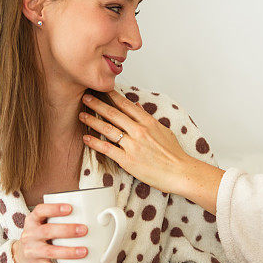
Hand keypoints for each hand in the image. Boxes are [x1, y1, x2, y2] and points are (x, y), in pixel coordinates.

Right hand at [11, 203, 87, 262]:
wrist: (22, 259)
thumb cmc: (40, 238)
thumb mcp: (42, 225)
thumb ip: (58, 220)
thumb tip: (89, 214)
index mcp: (32, 221)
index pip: (40, 211)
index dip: (54, 209)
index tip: (70, 208)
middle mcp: (30, 235)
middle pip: (47, 231)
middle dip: (67, 230)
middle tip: (84, 230)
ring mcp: (32, 251)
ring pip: (50, 251)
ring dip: (69, 251)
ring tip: (84, 251)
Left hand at [79, 91, 193, 195]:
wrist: (180, 172)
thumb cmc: (174, 154)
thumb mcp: (163, 130)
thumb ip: (148, 118)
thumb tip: (137, 106)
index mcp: (148, 122)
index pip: (126, 104)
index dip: (112, 95)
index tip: (102, 90)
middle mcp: (139, 131)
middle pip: (114, 113)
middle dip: (97, 104)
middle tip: (86, 97)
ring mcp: (133, 145)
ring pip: (108, 129)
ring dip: (93, 120)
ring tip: (82, 115)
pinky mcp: (128, 160)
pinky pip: (108, 149)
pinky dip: (95, 143)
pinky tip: (86, 138)